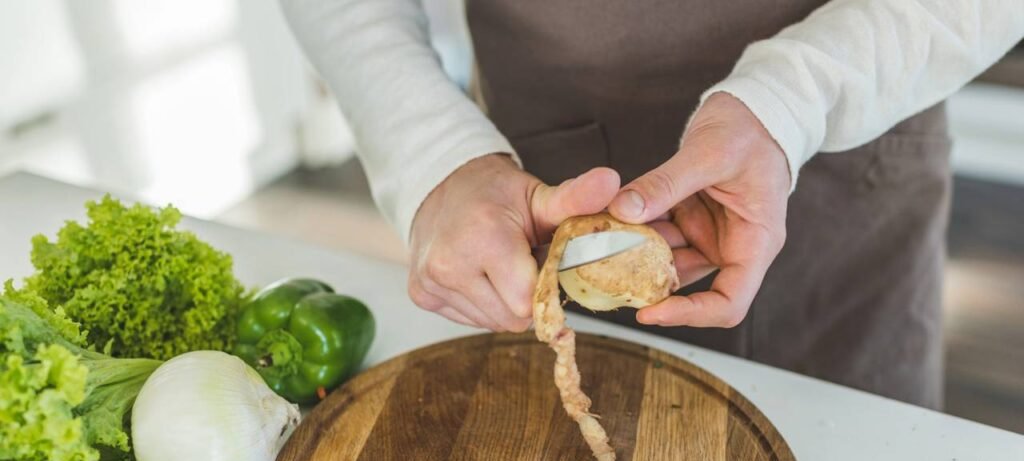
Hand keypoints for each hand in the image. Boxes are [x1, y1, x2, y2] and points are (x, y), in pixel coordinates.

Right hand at [409, 154, 620, 330]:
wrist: (440, 185)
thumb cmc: (495, 194)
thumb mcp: (538, 196)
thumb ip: (576, 199)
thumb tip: (612, 183)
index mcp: (484, 238)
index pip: (529, 300)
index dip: (545, 287)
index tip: (542, 262)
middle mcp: (450, 264)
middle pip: (512, 318)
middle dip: (526, 297)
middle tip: (521, 263)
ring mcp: (431, 282)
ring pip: (492, 323)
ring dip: (504, 302)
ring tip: (499, 266)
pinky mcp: (421, 294)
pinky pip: (469, 319)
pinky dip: (482, 303)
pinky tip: (479, 273)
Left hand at [609, 92, 790, 327]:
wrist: (753, 108)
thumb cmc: (749, 130)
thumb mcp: (708, 153)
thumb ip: (665, 184)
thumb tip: (623, 211)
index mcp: (756, 242)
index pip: (729, 302)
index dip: (690, 315)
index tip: (649, 311)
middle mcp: (732, 245)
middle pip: (688, 285)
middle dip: (646, 281)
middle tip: (604, 272)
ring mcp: (708, 233)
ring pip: (664, 259)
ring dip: (633, 252)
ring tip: (599, 240)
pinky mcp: (690, 218)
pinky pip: (657, 233)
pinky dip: (633, 228)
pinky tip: (607, 218)